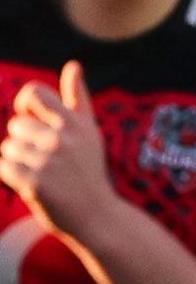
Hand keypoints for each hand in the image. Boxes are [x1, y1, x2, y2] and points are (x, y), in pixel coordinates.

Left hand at [0, 61, 121, 240]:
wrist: (98, 217)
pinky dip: (12, 177)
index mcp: (75, 124)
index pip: (33, 93)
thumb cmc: (88, 172)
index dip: (25, 105)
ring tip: (43, 174)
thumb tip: (73, 65)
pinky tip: (34, 185)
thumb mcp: (88, 134)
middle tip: (47, 161)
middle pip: (17, 125)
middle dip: (24, 141)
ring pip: (7, 147)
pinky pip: (4, 167)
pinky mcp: (34, 183)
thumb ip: (77, 99)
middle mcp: (62, 139)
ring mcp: (48, 162)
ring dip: (18, 161)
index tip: (33, 121)